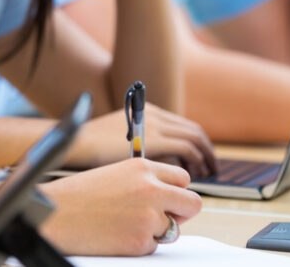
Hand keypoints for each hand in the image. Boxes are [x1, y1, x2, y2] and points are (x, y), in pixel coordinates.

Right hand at [42, 158, 201, 255]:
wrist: (55, 214)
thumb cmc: (78, 195)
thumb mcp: (115, 174)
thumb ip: (144, 181)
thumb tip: (168, 196)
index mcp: (143, 167)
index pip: (183, 179)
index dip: (176, 192)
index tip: (167, 199)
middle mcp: (151, 188)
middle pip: (192, 203)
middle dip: (181, 213)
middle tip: (163, 218)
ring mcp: (148, 216)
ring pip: (173, 229)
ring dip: (156, 231)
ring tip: (124, 224)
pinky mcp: (141, 240)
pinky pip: (154, 246)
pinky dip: (139, 245)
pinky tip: (116, 235)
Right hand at [66, 105, 216, 178]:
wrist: (76, 145)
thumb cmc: (91, 151)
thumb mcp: (121, 144)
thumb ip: (140, 148)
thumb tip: (156, 166)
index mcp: (146, 112)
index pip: (182, 126)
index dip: (197, 143)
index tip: (201, 159)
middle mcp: (154, 115)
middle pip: (193, 130)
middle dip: (206, 150)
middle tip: (212, 167)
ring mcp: (155, 125)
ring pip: (194, 138)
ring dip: (205, 156)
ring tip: (209, 173)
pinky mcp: (154, 140)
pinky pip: (187, 149)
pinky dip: (195, 162)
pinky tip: (194, 176)